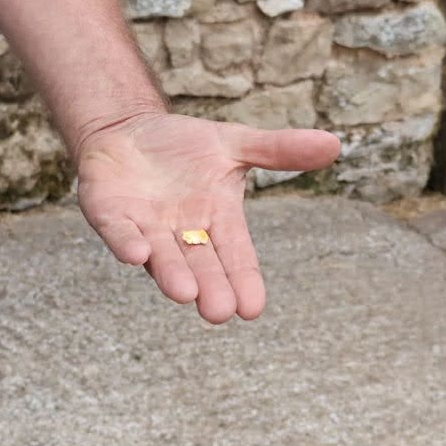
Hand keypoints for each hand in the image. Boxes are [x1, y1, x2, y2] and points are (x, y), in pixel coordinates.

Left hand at [72, 110, 339, 322]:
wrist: (127, 133)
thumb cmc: (184, 148)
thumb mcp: (234, 144)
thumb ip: (279, 150)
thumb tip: (335, 143)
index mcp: (217, 222)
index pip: (236, 257)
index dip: (244, 281)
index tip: (252, 309)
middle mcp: (182, 234)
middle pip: (200, 266)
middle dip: (209, 288)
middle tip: (218, 312)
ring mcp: (145, 228)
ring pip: (161, 258)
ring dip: (172, 275)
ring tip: (184, 293)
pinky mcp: (110, 215)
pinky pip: (119, 232)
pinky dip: (127, 243)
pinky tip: (134, 254)